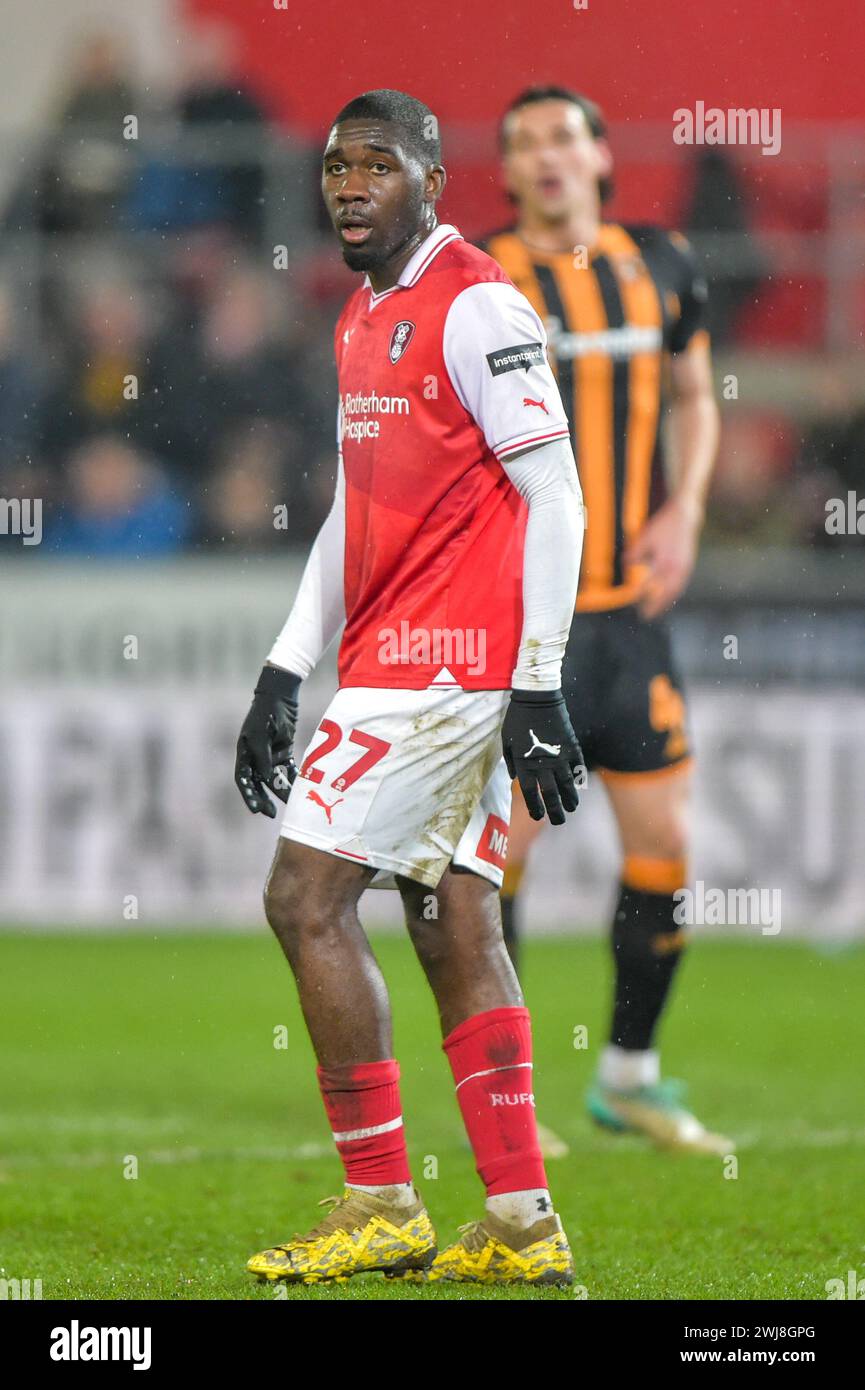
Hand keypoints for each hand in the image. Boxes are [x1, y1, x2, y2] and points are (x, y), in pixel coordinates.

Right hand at [235, 665, 299, 816]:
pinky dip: (293, 779)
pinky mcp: (284, 751)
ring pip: (275, 778)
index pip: (244, 779)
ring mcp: (270, 755)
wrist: (281, 695)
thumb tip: (266, 780)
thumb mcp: (261, 736)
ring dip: (281, 791)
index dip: (248, 795)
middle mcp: (255, 757)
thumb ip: (263, 758)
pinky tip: (299, 791)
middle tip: (272, 814)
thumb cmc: (266, 713)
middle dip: (264, 798)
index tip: (255, 810)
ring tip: (290, 804)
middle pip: (258, 783)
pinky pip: (288, 770)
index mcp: (244, 753)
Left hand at [502, 688, 584, 824]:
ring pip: (567, 785)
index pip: (531, 793)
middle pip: (551, 794)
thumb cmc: (517, 719)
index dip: (535, 807)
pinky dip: (578, 779)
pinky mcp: (571, 747)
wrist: (538, 699)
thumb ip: (512, 762)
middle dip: (555, 811)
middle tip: (558, 821)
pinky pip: (577, 767)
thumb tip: (517, 778)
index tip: (538, 816)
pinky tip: (578, 788)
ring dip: (569, 799)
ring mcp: (560, 756)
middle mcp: (543, 764)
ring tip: (571, 809)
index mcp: (525, 763)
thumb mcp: (507, 742)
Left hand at [625, 494, 701, 619]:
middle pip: (664, 593)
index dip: (641, 595)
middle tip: (646, 616)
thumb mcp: (645, 536)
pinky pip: (681, 585)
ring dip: (665, 602)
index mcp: (664, 562)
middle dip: (655, 606)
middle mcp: (676, 568)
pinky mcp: (688, 565)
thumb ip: (635, 553)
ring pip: (674, 591)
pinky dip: (673, 594)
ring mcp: (684, 568)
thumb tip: (626, 565)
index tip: (634, 604)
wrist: (686, 516)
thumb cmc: (664, 525)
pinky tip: (667, 596)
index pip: (649, 584)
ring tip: (657, 610)